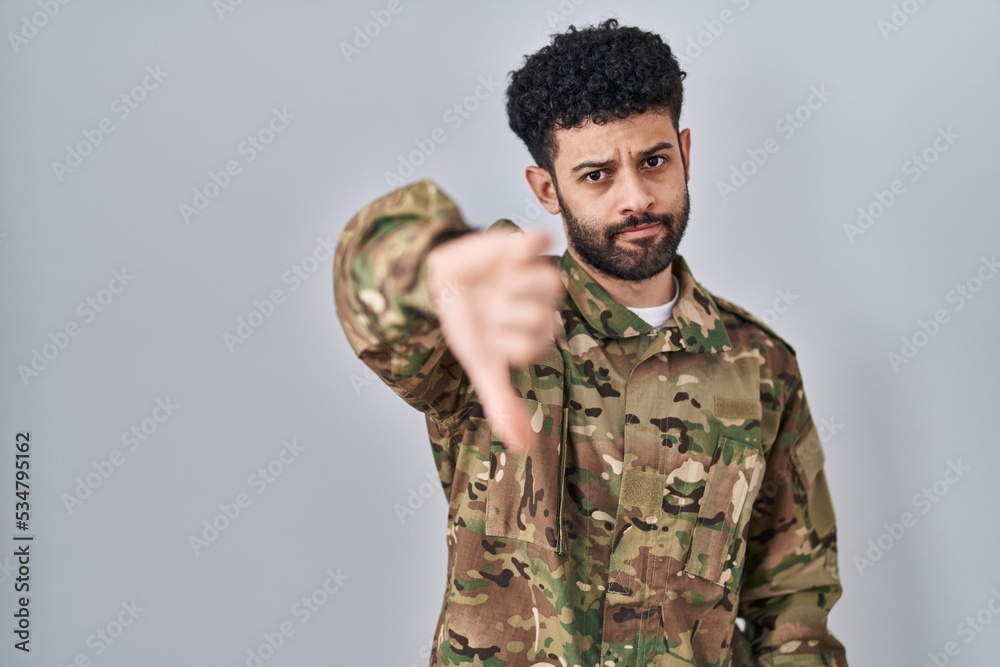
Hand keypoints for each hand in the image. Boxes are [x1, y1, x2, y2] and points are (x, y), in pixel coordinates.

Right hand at [426, 228, 564, 452]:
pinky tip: (506, 257)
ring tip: (495, 283)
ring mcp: (536, 273)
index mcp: (536, 332)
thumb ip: (502, 403)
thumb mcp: (481, 366)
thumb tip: (524, 449)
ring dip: (513, 285)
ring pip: (551, 282)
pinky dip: (524, 247)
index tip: (489, 334)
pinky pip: (542, 241)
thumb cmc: (464, 326)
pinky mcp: (525, 245)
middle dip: (508, 315)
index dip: (507, 340)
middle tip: (489, 307)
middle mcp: (542, 303)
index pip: (536, 344)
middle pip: (546, 316)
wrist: (436, 285)